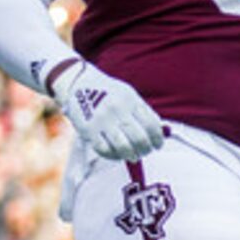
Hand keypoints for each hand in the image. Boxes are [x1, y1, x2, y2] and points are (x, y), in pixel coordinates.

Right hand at [48, 59, 166, 162]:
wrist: (79, 84)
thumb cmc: (108, 92)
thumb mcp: (129, 95)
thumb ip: (143, 111)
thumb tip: (161, 131)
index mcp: (130, 101)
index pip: (151, 125)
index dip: (157, 139)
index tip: (158, 145)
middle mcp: (117, 110)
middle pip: (139, 138)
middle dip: (146, 149)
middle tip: (146, 151)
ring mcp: (102, 120)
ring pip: (123, 147)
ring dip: (132, 155)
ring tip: (133, 156)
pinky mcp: (89, 130)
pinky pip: (104, 150)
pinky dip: (113, 155)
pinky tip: (117, 154)